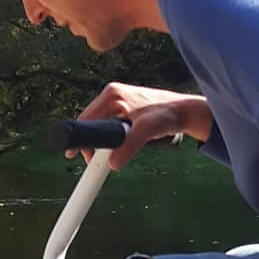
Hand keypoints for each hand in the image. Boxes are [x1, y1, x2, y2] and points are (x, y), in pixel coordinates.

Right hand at [75, 82, 212, 167]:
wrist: (185, 112)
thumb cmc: (167, 115)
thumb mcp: (147, 131)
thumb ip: (129, 146)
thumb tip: (112, 164)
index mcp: (112, 94)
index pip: (86, 119)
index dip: (81, 139)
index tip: (73, 155)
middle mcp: (112, 95)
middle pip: (91, 123)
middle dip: (92, 143)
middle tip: (96, 161)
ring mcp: (118, 100)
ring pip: (100, 125)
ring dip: (103, 141)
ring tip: (111, 155)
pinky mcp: (125, 108)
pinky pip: (109, 125)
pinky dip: (111, 138)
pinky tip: (119, 146)